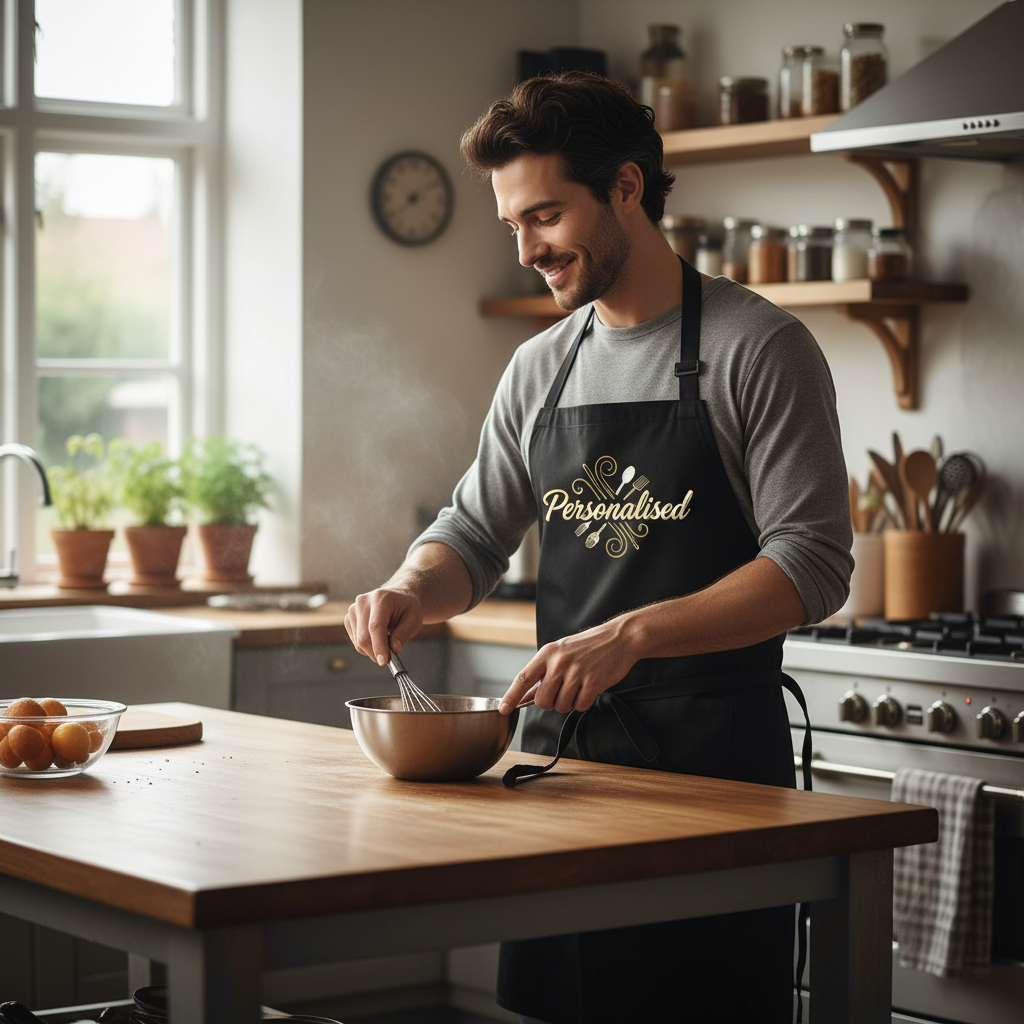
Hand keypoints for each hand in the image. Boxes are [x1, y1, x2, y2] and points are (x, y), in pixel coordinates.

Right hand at [345, 587, 423, 666]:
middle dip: (376, 653)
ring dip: (372, 650)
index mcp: (381, 598)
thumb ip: (404, 634)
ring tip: (387, 641)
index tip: (383, 662)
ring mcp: (353, 609)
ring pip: (358, 641)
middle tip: (389, 658)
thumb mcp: (414, 619)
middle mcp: (363, 602)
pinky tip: (377, 638)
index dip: (378, 646)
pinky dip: (366, 646)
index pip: (375, 626)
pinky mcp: (349, 618)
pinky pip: (355, 641)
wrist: (398, 598)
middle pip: (364, 636)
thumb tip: (394, 649)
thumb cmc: (406, 608)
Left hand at [498, 615, 640, 714]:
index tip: (504, 708)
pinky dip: (584, 702)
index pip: (523, 678)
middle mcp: (559, 662)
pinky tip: (589, 688)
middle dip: (551, 702)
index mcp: (548, 653)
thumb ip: (544, 672)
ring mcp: (576, 672)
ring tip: (579, 685)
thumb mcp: (561, 651)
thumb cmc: (589, 645)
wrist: (619, 638)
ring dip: (570, 702)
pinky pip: (579, 706)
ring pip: (561, 706)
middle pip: (543, 701)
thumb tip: (526, 695)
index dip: (511, 696)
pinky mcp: (593, 682)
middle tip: (563, 691)